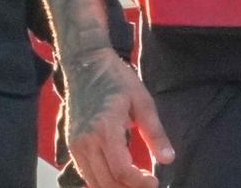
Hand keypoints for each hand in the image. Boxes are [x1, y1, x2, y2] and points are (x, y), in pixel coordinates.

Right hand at [62, 46, 174, 187]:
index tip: (154, 182)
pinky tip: (118, 178)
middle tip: (147, 185)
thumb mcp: (142, 100)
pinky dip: (102, 182)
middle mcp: (86, 142)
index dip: (139, 183)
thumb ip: (155, 132)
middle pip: (107, 181)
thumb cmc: (117, 79)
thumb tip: (169, 159)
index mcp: (105, 129)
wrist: (85, 64)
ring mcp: (76, 145)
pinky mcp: (72, 145)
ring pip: (94, 182)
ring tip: (135, 184)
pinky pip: (86, 173)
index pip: (121, 170)